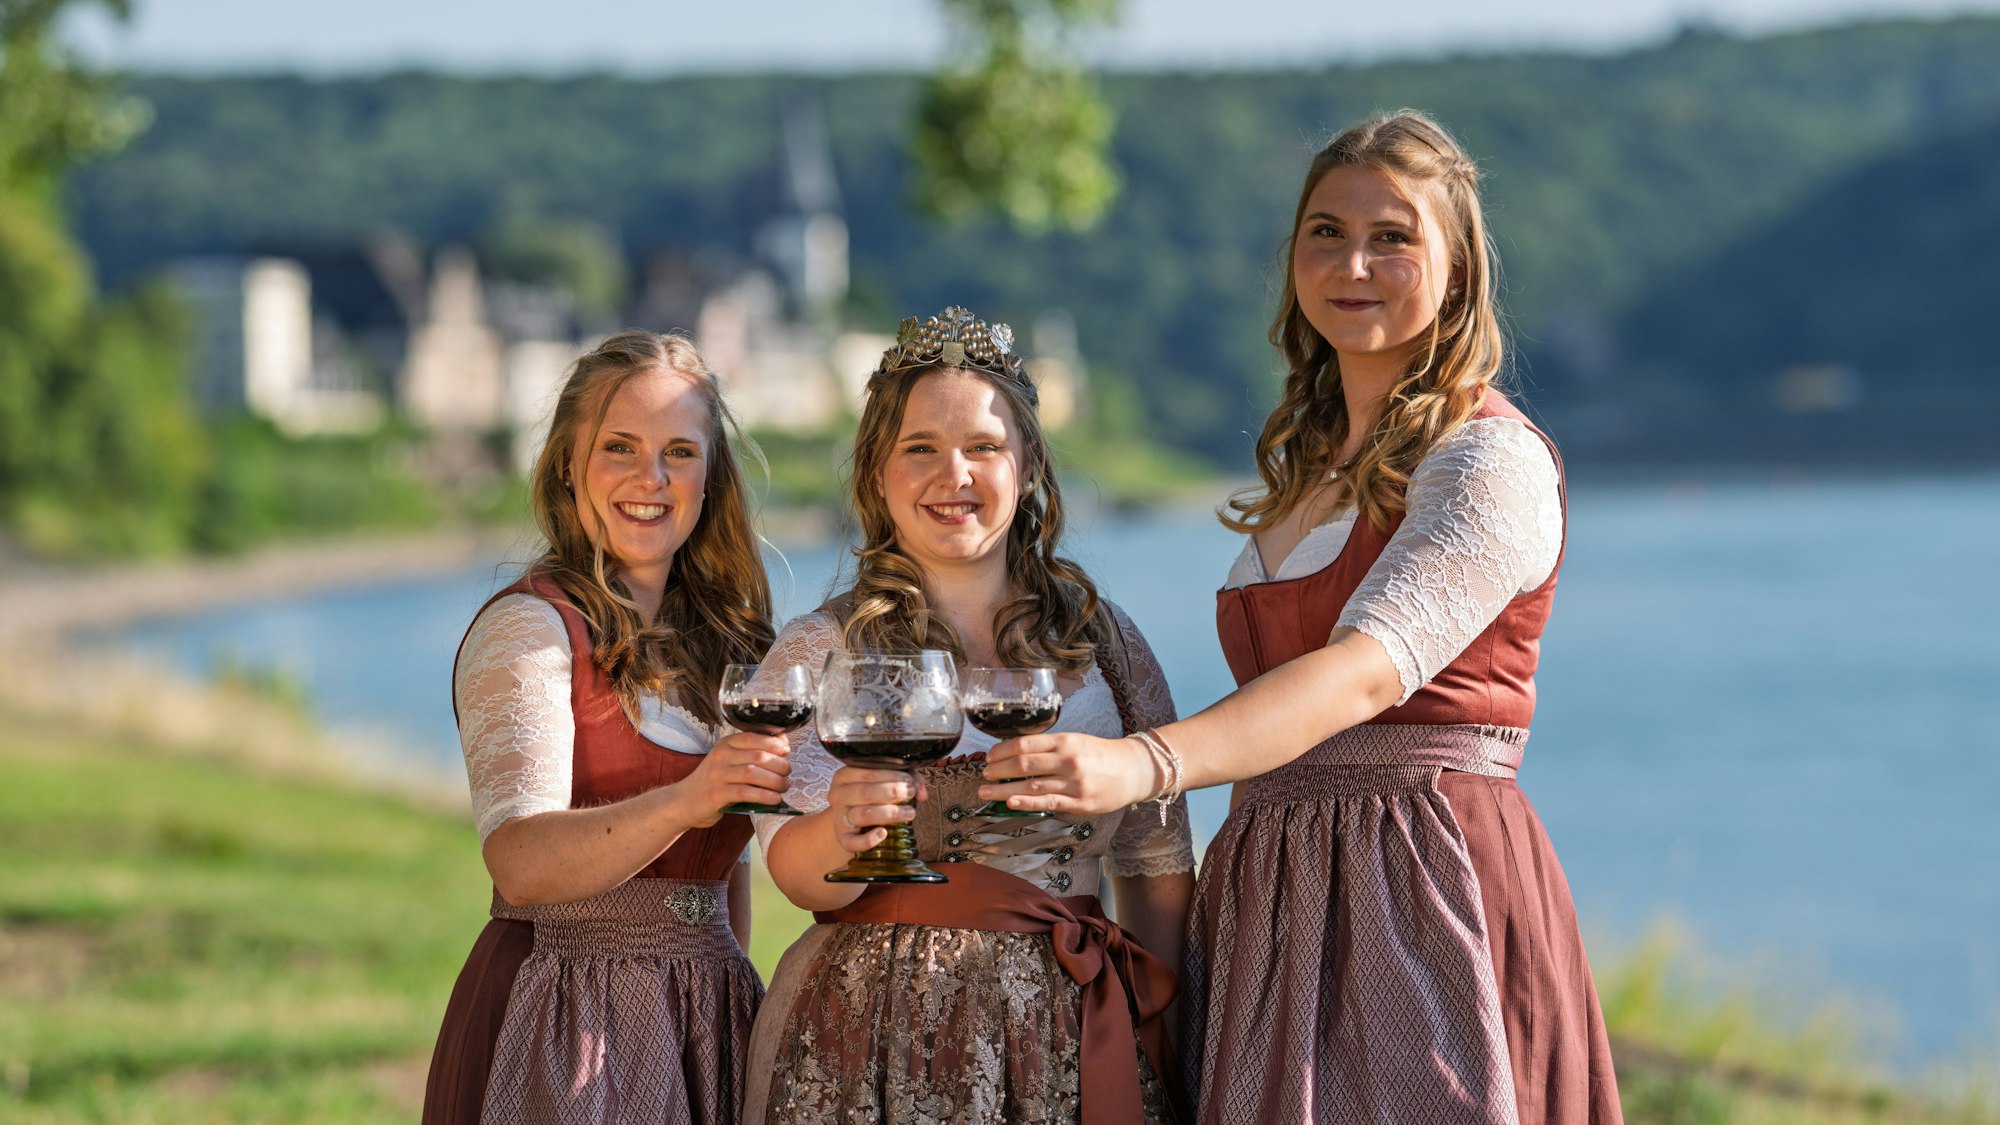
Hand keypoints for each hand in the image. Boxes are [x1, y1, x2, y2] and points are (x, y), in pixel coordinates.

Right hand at [673, 731, 791, 826]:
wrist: (684, 801)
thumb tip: (783, 745)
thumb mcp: (729, 761)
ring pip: (753, 773)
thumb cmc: (714, 781)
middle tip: (787, 774)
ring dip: (775, 781)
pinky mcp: (716, 794)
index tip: (786, 751)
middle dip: (779, 765)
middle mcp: (720, 756)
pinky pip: (745, 792)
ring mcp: (717, 774)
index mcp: (726, 744)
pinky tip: (775, 800)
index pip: (753, 736)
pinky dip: (764, 796)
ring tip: (784, 787)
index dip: (774, 743)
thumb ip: (751, 753)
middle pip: (758, 756)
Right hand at [825, 766, 926, 855]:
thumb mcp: (884, 780)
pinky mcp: (842, 838)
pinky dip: (869, 840)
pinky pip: (852, 842)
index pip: (867, 772)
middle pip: (866, 792)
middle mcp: (838, 795)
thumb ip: (906, 779)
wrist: (850, 820)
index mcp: (845, 776)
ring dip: (890, 813)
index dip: (891, 775)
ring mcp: (839, 817)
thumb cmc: (871, 796)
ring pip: (864, 814)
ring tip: (910, 813)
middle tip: (910, 793)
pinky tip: (883, 833)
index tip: (909, 780)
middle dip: (892, 792)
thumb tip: (921, 792)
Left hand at [980, 732, 1160, 816]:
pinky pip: (1048, 802)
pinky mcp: (1079, 802)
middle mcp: (1067, 760)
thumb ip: (1050, 747)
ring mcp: (1073, 782)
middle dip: (998, 770)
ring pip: (1031, 785)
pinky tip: (1010, 802)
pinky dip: (1026, 803)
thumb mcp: (1076, 741)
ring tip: (986, 791)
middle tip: (984, 774)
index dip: (1002, 751)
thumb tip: (1017, 754)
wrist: (1134, 769)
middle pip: (1023, 764)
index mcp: (1065, 741)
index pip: (1025, 744)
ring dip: (1003, 789)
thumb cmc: (1101, 755)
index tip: (989, 757)